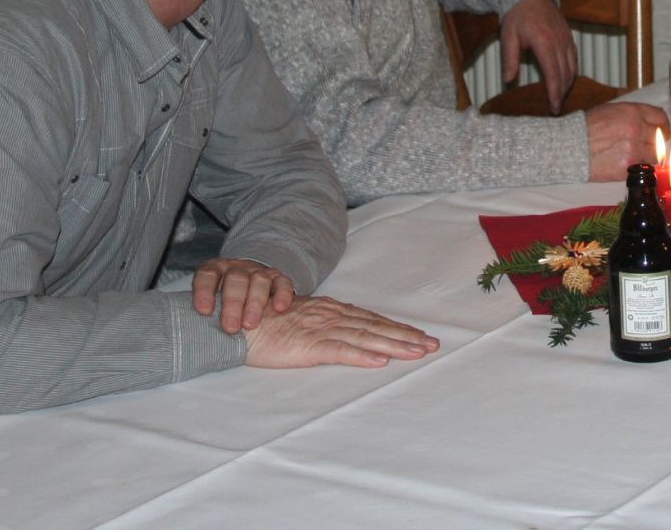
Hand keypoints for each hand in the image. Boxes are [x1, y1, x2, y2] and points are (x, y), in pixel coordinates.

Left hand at [192, 257, 296, 333]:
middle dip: (233, 303)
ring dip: (255, 303)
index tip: (204, 311)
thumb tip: (193, 336)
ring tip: (250, 324)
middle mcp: (237, 268)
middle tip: (230, 327)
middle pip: (235, 279)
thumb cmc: (223, 304)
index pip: (207, 275)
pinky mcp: (277, 278)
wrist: (248, 290)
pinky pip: (282, 282)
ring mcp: (258, 272)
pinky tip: (279, 308)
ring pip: (259, 280)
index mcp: (215, 271)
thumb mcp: (212, 304)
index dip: (204, 291)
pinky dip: (282, 294)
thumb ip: (206, 313)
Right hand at [241, 295, 440, 368]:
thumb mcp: (303, 320)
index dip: (398, 328)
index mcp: (332, 311)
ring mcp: (321, 330)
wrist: (237, 323)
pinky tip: (379, 361)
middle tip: (433, 344)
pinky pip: (340, 351)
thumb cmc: (267, 324)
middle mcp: (332, 316)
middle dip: (406, 336)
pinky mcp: (308, 346)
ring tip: (417, 351)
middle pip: (376, 326)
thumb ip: (327, 326)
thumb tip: (351, 335)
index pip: (372, 320)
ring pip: (366, 338)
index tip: (421, 336)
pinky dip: (361, 356)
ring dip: (394, 345)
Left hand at [501, 0, 577, 113]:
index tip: (554, 108)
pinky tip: (567, 78)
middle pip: (566, 73)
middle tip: (557, 108)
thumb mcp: (508, 37)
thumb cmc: (517, 15)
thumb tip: (508, 81)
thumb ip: (509, 60)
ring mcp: (566, 38)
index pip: (553, 74)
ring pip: (573, 66)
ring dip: (569, 83)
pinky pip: (575, 57)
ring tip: (561, 96)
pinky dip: (573, 71)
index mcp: (544, 42)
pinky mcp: (569, 36)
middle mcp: (559, 41)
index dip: (555, 93)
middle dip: (563, 93)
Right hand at [584, 100, 668, 180]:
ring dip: (648, 156)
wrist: (570, 146)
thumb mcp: (610, 110)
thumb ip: (631, 115)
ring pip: (654, 156)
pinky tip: (625, 164)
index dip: (663, 126)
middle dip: (656, 142)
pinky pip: (642, 168)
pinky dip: (637, 168)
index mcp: (633, 112)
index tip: (662, 132)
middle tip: (649, 146)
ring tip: (634, 156)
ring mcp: (634, 149)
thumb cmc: (586, 126)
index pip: (660, 117)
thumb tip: (646, 122)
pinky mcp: (629, 168)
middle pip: (660, 138)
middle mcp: (637, 129)